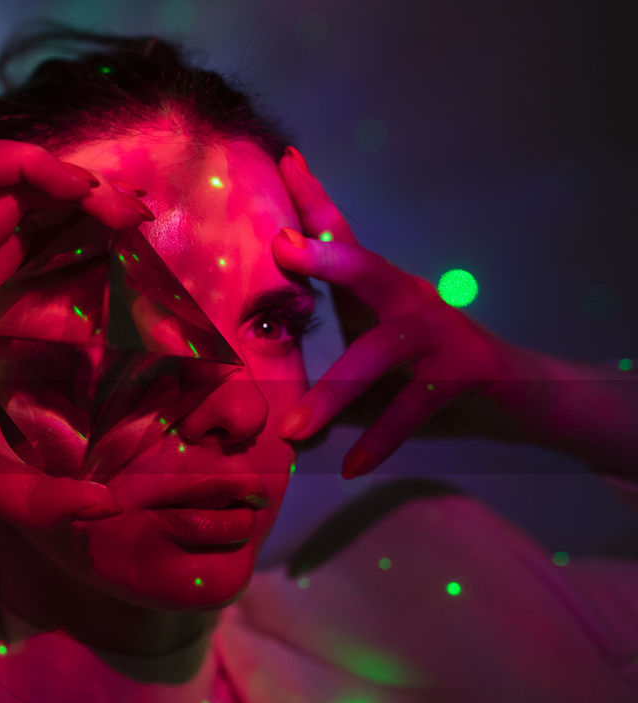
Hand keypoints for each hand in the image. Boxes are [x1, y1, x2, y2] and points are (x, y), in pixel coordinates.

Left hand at [268, 146, 536, 477]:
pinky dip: (379, 441)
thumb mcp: (371, 350)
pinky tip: (350, 468)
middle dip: (326, 257)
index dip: (314, 200)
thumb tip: (258, 372)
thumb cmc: (426, 367)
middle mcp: (409, 299)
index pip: (345, 237)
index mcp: (382, 288)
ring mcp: (438, 334)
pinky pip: (412, 410)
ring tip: (292, 429)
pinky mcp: (462, 374)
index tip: (285, 160)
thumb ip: (325, 349)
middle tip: (281, 247)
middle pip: (367, 268)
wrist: (519, 392)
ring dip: (333, 394)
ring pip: (379, 355)